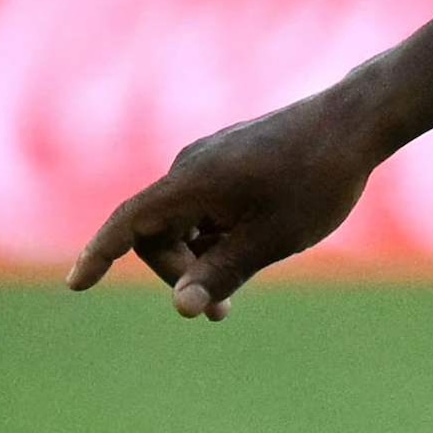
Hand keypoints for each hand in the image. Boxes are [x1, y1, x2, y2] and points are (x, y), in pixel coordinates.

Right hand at [66, 89, 385, 317]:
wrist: (356, 121)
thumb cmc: (318, 180)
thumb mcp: (272, 238)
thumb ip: (222, 273)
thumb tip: (181, 308)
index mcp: (190, 182)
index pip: (129, 223)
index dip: (100, 255)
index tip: (76, 286)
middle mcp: (190, 166)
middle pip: (158, 233)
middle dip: (180, 274)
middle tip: (222, 311)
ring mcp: (211, 160)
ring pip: (185, 223)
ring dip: (201, 259)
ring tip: (240, 292)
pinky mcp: (231, 160)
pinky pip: (206, 207)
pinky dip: (217, 235)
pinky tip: (255, 247)